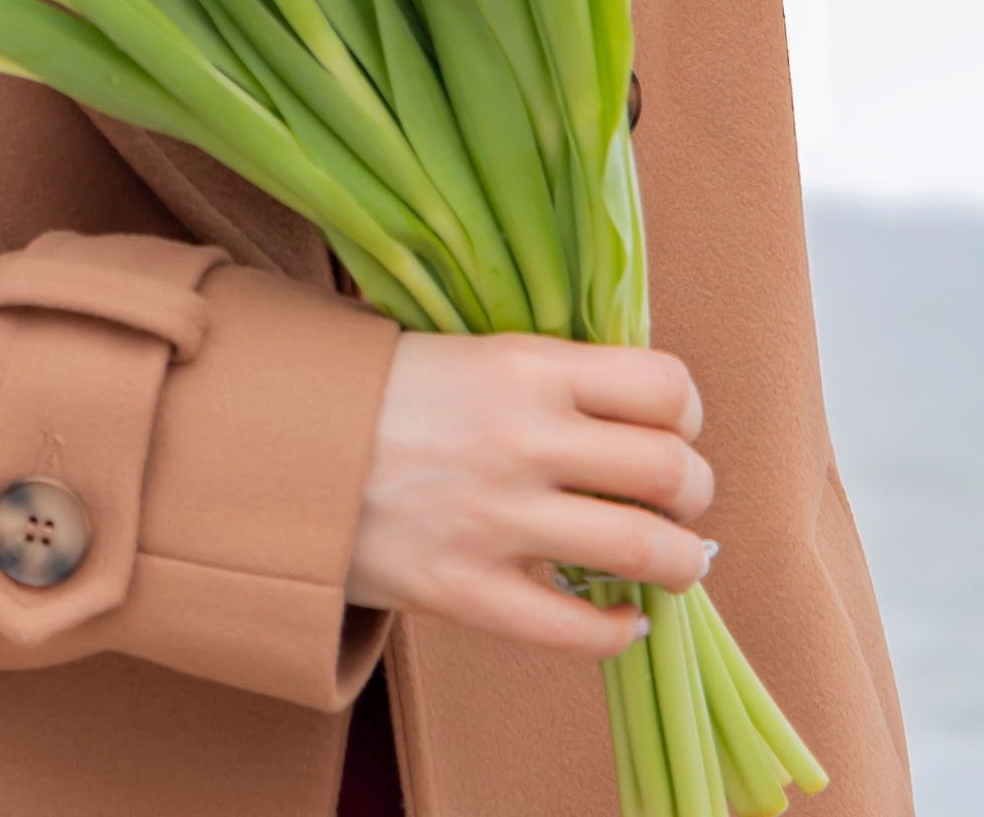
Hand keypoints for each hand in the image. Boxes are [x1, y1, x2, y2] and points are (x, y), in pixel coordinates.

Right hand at [346, 331, 715, 655]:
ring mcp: (497, 520)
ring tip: (670, 563)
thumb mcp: (480, 351)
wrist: (289, 448)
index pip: (663, 385)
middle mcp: (524, 439)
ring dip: (676, 564)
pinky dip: (619, 632)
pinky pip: (576, 629)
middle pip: (669, 471)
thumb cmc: (395, 395)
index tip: (678, 430)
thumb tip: (648, 414)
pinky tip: (622, 621)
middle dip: (694, 494)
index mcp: (529, 367)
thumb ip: (558, 377)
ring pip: (640, 551)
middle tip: (681, 503)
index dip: (689, 414)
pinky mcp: (469, 591)